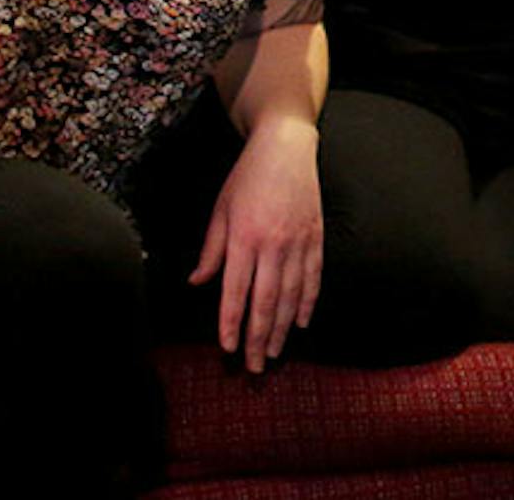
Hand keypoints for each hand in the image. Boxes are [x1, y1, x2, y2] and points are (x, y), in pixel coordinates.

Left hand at [190, 119, 321, 371]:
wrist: (285, 146)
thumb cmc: (247, 177)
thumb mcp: (220, 210)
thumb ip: (211, 250)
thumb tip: (197, 282)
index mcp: (244, 237)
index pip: (235, 291)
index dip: (231, 323)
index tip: (227, 349)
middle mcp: (272, 244)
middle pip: (265, 302)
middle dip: (258, 339)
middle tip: (254, 367)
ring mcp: (298, 242)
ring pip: (291, 296)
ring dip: (283, 329)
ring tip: (275, 353)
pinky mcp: (316, 237)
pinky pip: (313, 279)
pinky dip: (307, 303)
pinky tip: (301, 323)